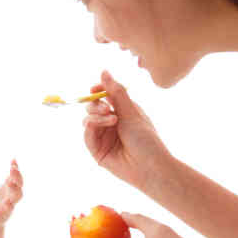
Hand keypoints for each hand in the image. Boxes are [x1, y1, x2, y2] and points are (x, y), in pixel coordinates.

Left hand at [0, 160, 22, 227]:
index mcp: (7, 189)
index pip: (14, 177)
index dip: (15, 168)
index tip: (13, 159)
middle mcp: (10, 195)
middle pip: (19, 184)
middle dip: (17, 176)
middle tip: (13, 168)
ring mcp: (9, 204)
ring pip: (18, 196)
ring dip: (16, 189)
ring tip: (11, 182)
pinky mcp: (5, 213)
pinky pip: (9, 209)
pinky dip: (9, 205)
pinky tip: (7, 202)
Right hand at [82, 70, 172, 191]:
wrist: (149, 166)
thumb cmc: (146, 139)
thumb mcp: (131, 111)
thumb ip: (116, 92)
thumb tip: (104, 71)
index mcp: (122, 112)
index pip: (104, 97)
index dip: (97, 91)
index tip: (95, 88)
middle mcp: (110, 124)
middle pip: (92, 108)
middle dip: (96, 104)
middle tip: (106, 107)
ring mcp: (103, 137)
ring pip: (88, 120)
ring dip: (96, 116)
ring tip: (111, 119)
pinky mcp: (97, 151)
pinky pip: (87, 135)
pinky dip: (92, 127)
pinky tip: (105, 125)